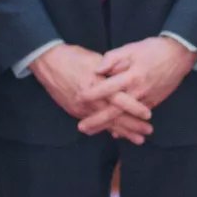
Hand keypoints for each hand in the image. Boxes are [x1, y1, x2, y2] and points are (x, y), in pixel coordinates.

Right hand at [32, 43, 151, 140]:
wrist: (48, 62)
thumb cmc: (74, 57)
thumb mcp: (96, 59)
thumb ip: (112, 69)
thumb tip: (128, 76)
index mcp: (97, 85)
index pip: (120, 100)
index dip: (135, 108)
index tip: (149, 115)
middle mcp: (89, 100)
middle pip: (115, 116)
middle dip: (132, 126)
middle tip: (148, 132)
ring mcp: (81, 108)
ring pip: (106, 123)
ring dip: (122, 132)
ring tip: (138, 139)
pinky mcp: (75, 111)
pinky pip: (94, 123)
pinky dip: (107, 129)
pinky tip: (117, 135)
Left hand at [80, 38, 194, 143]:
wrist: (180, 55)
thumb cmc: (154, 49)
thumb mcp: (131, 48)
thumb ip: (112, 58)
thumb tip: (97, 70)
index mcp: (131, 76)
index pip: (108, 88)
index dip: (92, 94)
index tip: (79, 98)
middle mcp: (138, 91)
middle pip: (115, 111)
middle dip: (97, 121)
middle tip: (82, 128)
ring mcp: (147, 99)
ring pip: (126, 117)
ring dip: (110, 126)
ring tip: (94, 132)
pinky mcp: (154, 102)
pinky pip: (137, 117)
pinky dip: (126, 125)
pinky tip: (116, 131)